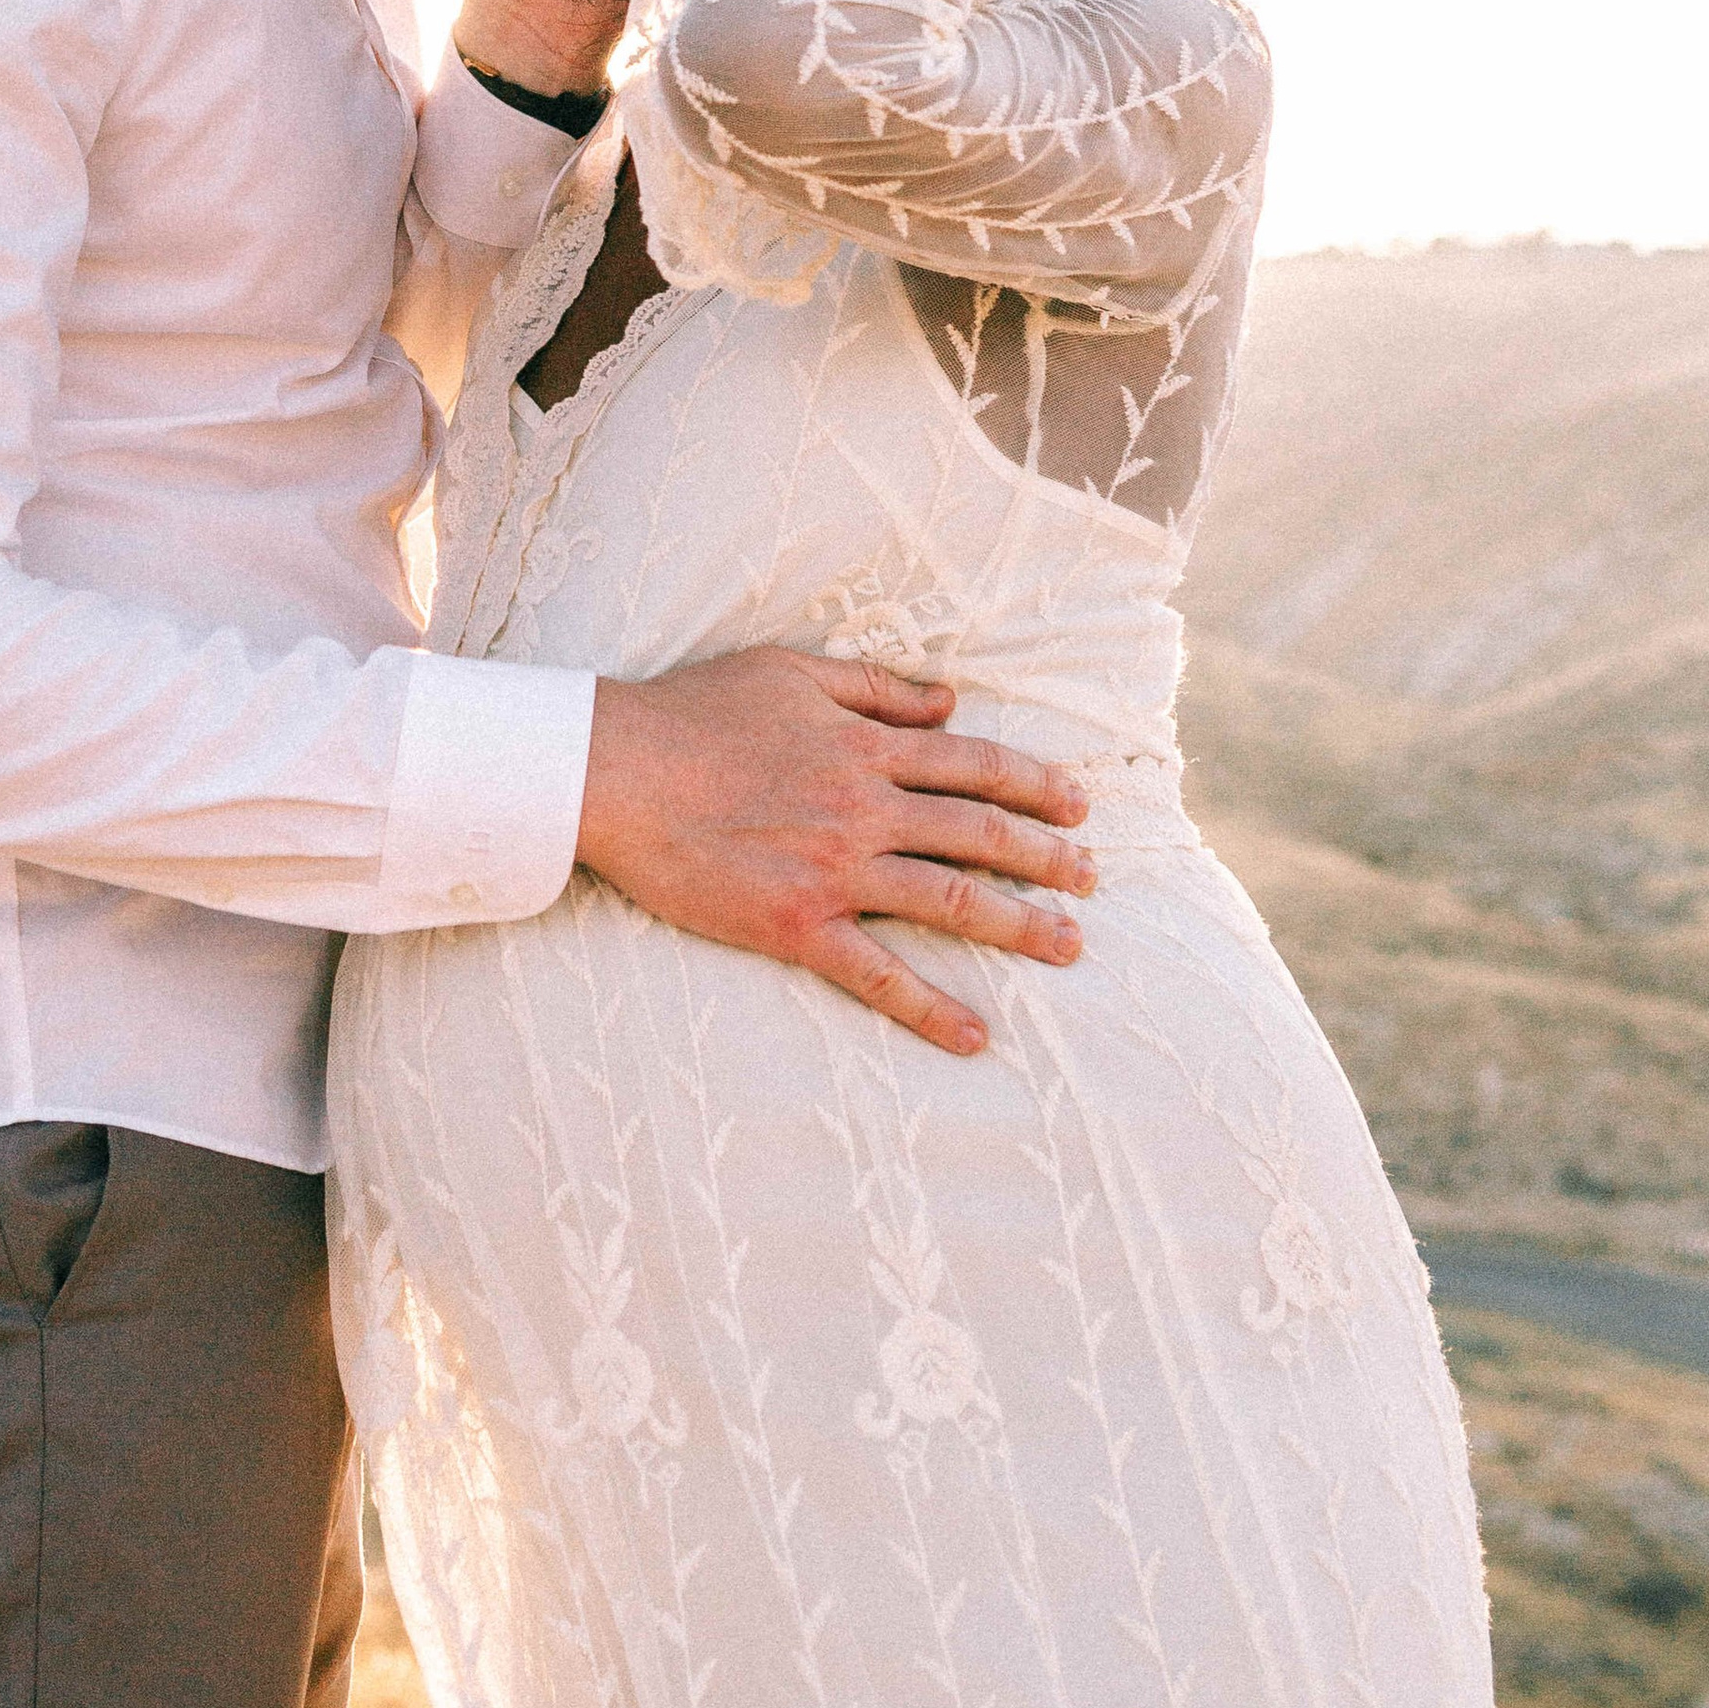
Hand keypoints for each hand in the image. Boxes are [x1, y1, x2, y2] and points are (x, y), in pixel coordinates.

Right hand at [577, 649, 1094, 1053]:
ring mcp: (834, 869)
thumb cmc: (692, 713)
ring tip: (1069, 945)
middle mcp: (864, 807)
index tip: (1079, 805)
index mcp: (864, 745)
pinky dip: (930, 1007)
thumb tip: (949, 702)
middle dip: (1047, 857)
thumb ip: (875, 687)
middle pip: (979, 832)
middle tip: (1094, 879)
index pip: (973, 764)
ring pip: (949, 899)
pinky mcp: (795, 925)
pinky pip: (877, 973)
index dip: (1034, 784)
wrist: (614, 770)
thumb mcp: (790, 671)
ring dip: (1019, 925)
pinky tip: (976, 1035)